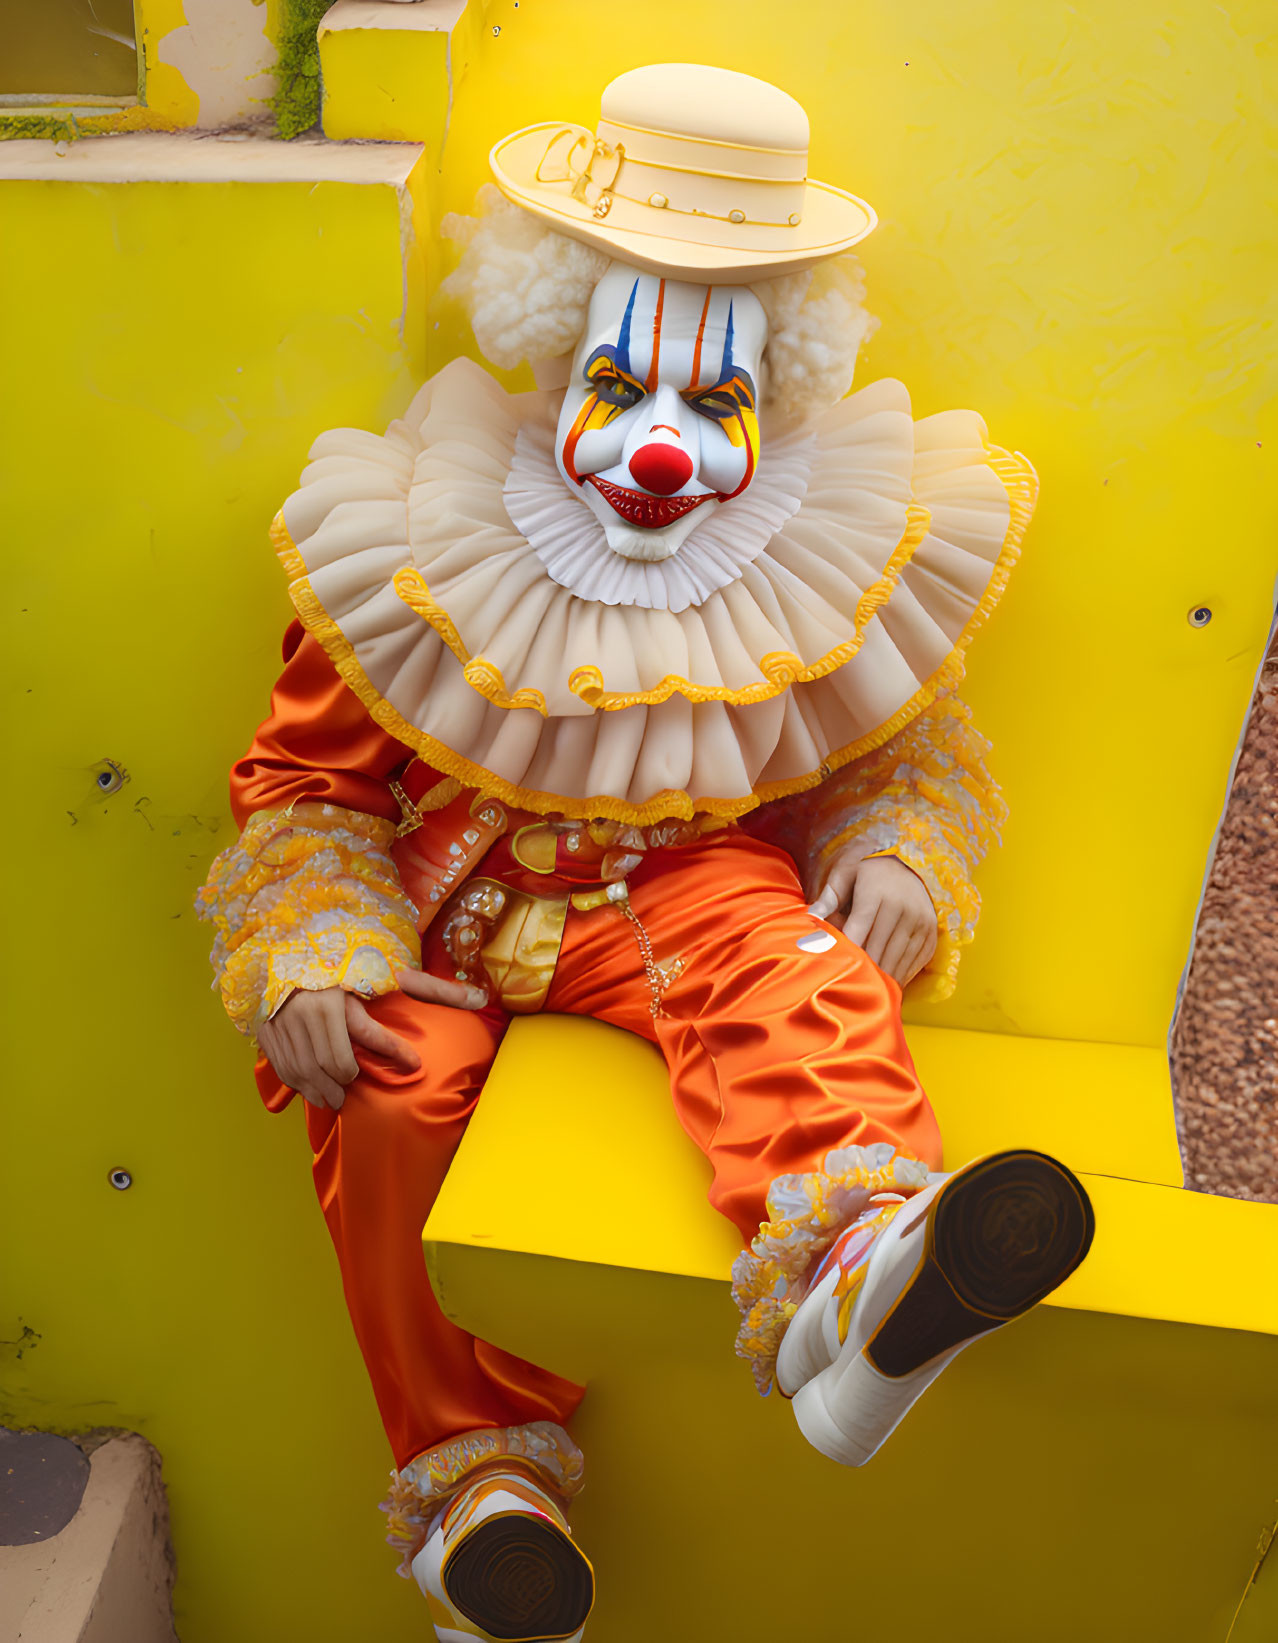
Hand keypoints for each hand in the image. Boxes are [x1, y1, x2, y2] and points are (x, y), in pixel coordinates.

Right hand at [258, 970, 486, 1109]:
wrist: (293, 948)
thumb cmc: (350, 962)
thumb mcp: (390, 970)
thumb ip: (433, 988)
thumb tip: (481, 997)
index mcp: (339, 992)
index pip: (368, 1033)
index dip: (394, 1052)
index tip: (414, 1066)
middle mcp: (309, 1007)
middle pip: (332, 1061)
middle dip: (346, 1081)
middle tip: (354, 1091)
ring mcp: (284, 1020)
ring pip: (305, 1069)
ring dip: (322, 1090)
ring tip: (336, 1099)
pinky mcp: (266, 1029)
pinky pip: (283, 1066)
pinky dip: (298, 1084)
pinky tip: (313, 1090)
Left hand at [807, 852, 937, 985]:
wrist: (909, 862)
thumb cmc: (868, 870)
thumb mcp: (845, 874)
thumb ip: (829, 897)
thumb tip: (811, 917)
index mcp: (876, 892)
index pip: (858, 930)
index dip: (847, 951)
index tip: (836, 967)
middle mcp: (902, 906)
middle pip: (878, 949)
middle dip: (863, 969)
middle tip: (849, 984)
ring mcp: (920, 920)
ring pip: (897, 959)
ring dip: (882, 977)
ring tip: (868, 989)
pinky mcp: (931, 931)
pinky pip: (915, 961)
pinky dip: (901, 974)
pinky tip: (888, 982)